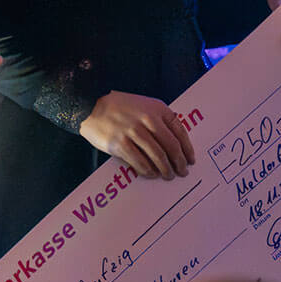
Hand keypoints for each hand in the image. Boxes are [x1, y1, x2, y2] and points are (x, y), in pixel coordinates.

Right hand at [80, 91, 194, 177]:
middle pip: (171, 146)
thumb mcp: (144, 105)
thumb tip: (174, 145)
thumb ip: (159, 120)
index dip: (187, 148)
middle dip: (179, 162)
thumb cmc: (119, 107)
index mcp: (157, 108)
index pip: (179, 131)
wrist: (90, 106)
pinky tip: (152, 174)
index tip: (190, 159)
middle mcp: (148, 119)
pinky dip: (148, 171)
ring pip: (157, 156)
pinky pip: (140, 162)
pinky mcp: (120, 144)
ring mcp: (134, 131)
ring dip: (165, 169)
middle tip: (182, 172)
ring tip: (168, 176)